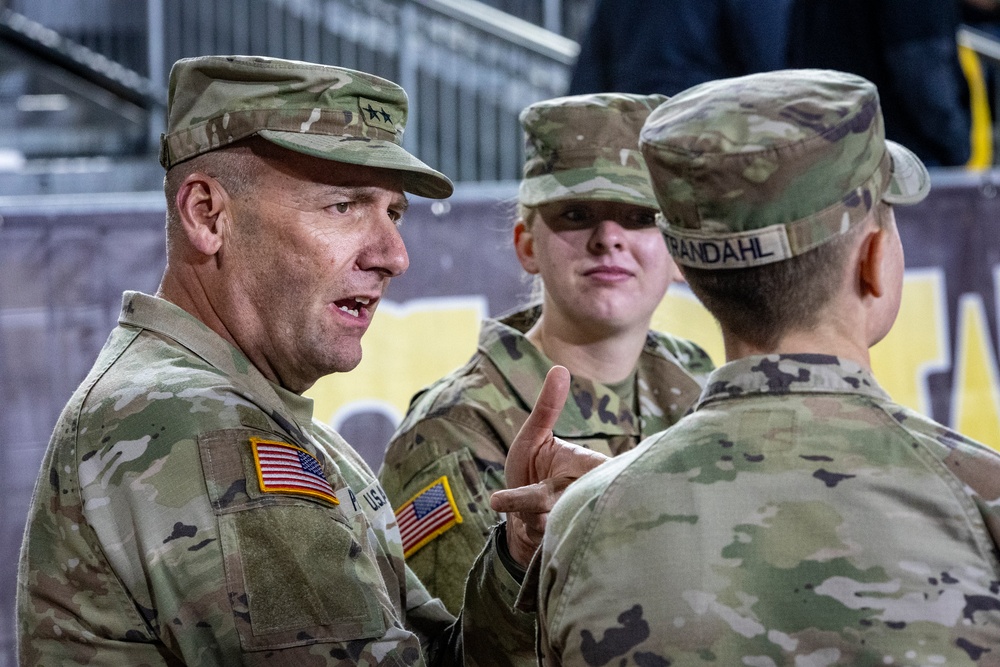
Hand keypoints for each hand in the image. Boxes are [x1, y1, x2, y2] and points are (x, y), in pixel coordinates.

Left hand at [491, 365, 608, 565]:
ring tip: (500, 501)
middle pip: (574, 497)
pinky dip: (522, 529)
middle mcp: (586, 497)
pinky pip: (539, 535)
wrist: (519, 519)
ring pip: (550, 517)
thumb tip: (560, 368)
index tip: (602, 475)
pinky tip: (513, 523)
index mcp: (588, 468)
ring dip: (523, 510)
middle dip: (538, 496)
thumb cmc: (531, 469)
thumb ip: (547, 408)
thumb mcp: (534, 437)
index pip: (609, 471)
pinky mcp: (558, 544)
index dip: (610, 477)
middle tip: (506, 496)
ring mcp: (571, 521)